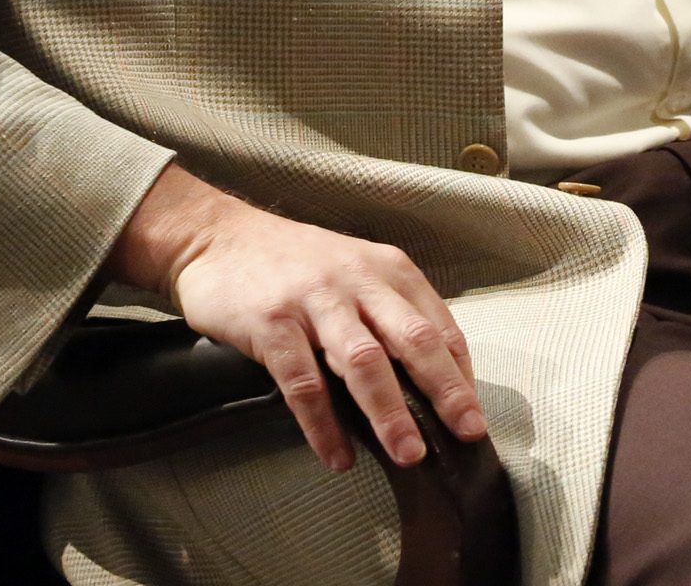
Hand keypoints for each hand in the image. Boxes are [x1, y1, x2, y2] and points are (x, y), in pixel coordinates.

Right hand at [110, 163, 486, 470]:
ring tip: (408, 454)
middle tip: (465, 432)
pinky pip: (304, 383)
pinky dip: (324, 424)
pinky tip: (338, 455)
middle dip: (444, 390)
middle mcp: (358, 280)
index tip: (472, 415)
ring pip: (364, 362)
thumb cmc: (296, 264)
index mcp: (388, 269)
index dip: (460, 373)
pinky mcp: (272, 323)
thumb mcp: (355, 272)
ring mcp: (315, 300)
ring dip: (390, 412)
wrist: (218, 236)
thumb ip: (388, 313)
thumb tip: (427, 381)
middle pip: (413, 339)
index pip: (439, 325)